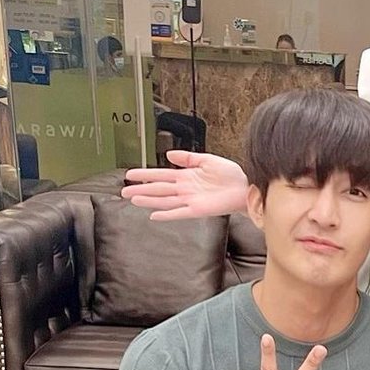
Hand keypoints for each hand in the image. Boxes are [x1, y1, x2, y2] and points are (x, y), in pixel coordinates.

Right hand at [121, 150, 248, 219]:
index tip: (130, 174)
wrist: (244, 187)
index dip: (145, 174)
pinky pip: (179, 212)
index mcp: (186, 176)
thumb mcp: (207, 160)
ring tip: (134, 199)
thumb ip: (188, 158)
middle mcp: (185, 189)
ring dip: (149, 200)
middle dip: (141, 189)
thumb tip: (169, 155)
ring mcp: (190, 200)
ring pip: (164, 200)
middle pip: (158, 188)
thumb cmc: (230, 175)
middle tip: (124, 190)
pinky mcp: (197, 209)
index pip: (161, 175)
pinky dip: (167, 214)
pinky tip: (154, 215)